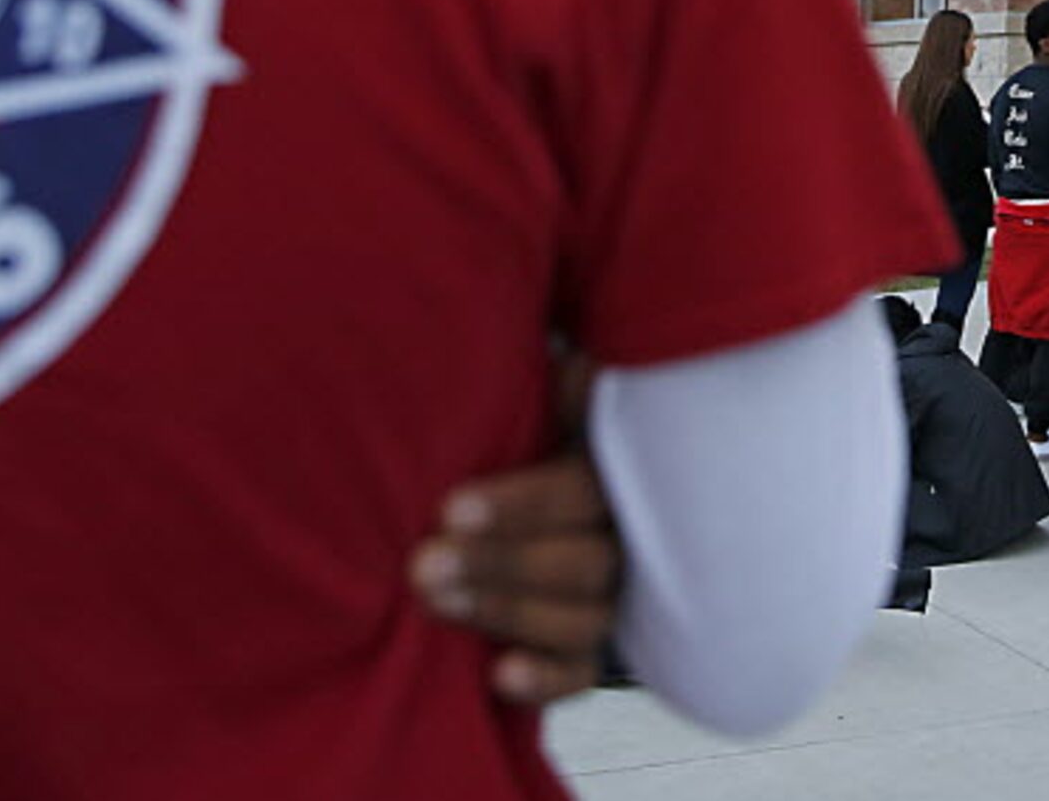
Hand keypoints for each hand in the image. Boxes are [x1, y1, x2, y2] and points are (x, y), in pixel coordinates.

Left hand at [411, 370, 621, 705]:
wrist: (531, 488)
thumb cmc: (525, 431)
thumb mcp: (541, 399)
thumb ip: (559, 388)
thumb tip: (571, 368)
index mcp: (614, 469)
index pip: (581, 493)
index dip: (522, 505)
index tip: (451, 509)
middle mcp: (625, 536)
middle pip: (584, 562)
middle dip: (501, 565)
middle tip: (424, 566)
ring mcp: (613, 596)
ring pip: (582, 619)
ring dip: (507, 612)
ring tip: (435, 603)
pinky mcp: (593, 649)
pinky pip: (583, 674)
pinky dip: (545, 680)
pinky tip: (498, 676)